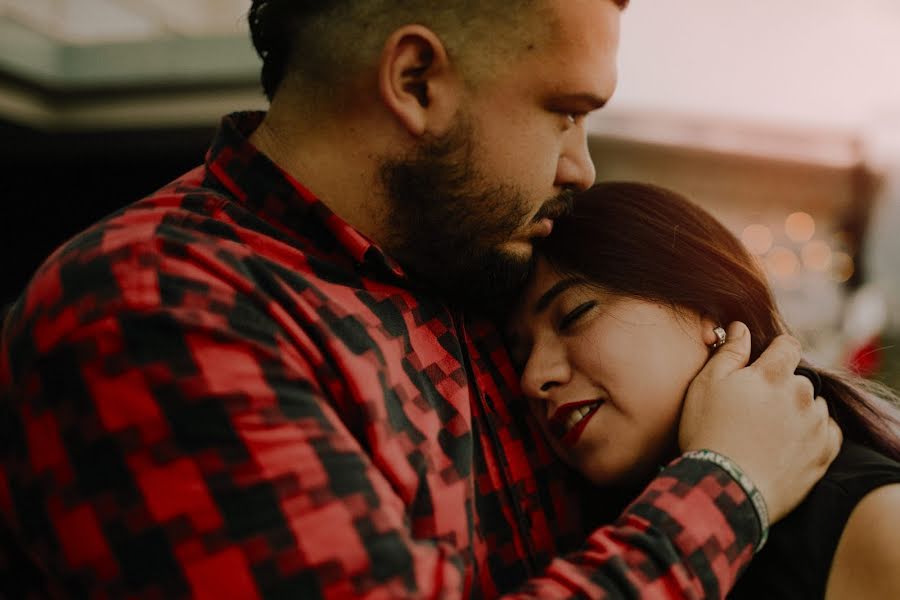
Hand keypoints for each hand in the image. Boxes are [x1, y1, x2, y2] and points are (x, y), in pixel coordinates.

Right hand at [679, 322, 841, 522]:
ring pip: (814, 406)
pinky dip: (813, 433)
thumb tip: (741, 328)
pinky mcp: (823, 453)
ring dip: (798, 410)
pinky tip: (788, 443)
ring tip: (769, 431)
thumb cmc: (709, 432)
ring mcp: (815, 425)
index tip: (762, 365)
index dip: (776, 351)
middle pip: (799, 379)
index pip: (789, 345)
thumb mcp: (706, 384)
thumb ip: (730, 352)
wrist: (725, 486)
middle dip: (782, 387)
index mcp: (773, 374)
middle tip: (755, 408)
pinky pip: (828, 432)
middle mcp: (802, 395)